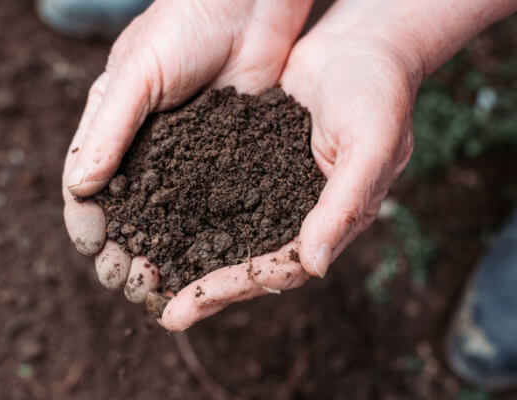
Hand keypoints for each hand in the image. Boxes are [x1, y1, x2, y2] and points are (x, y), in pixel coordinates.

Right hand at [63, 0, 312, 300]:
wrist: (248, 4)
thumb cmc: (184, 24)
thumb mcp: (138, 73)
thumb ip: (109, 129)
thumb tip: (80, 189)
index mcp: (111, 129)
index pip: (86, 188)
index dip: (87, 224)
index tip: (96, 251)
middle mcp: (144, 152)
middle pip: (125, 215)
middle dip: (122, 250)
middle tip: (129, 281)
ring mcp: (185, 161)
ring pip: (165, 221)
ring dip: (160, 255)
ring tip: (160, 285)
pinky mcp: (224, 162)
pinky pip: (208, 207)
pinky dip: (200, 238)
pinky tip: (203, 262)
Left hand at [160, 19, 420, 330]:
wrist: (359, 46)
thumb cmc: (377, 92)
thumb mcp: (370, 145)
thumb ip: (345, 204)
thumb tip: (315, 266)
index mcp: (331, 222)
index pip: (282, 268)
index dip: (239, 286)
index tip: (194, 304)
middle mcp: (299, 215)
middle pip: (249, 262)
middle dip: (208, 290)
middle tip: (166, 314)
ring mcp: (274, 191)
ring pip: (230, 235)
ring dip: (194, 259)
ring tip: (152, 278)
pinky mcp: (252, 165)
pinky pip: (219, 195)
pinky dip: (191, 211)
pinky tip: (158, 219)